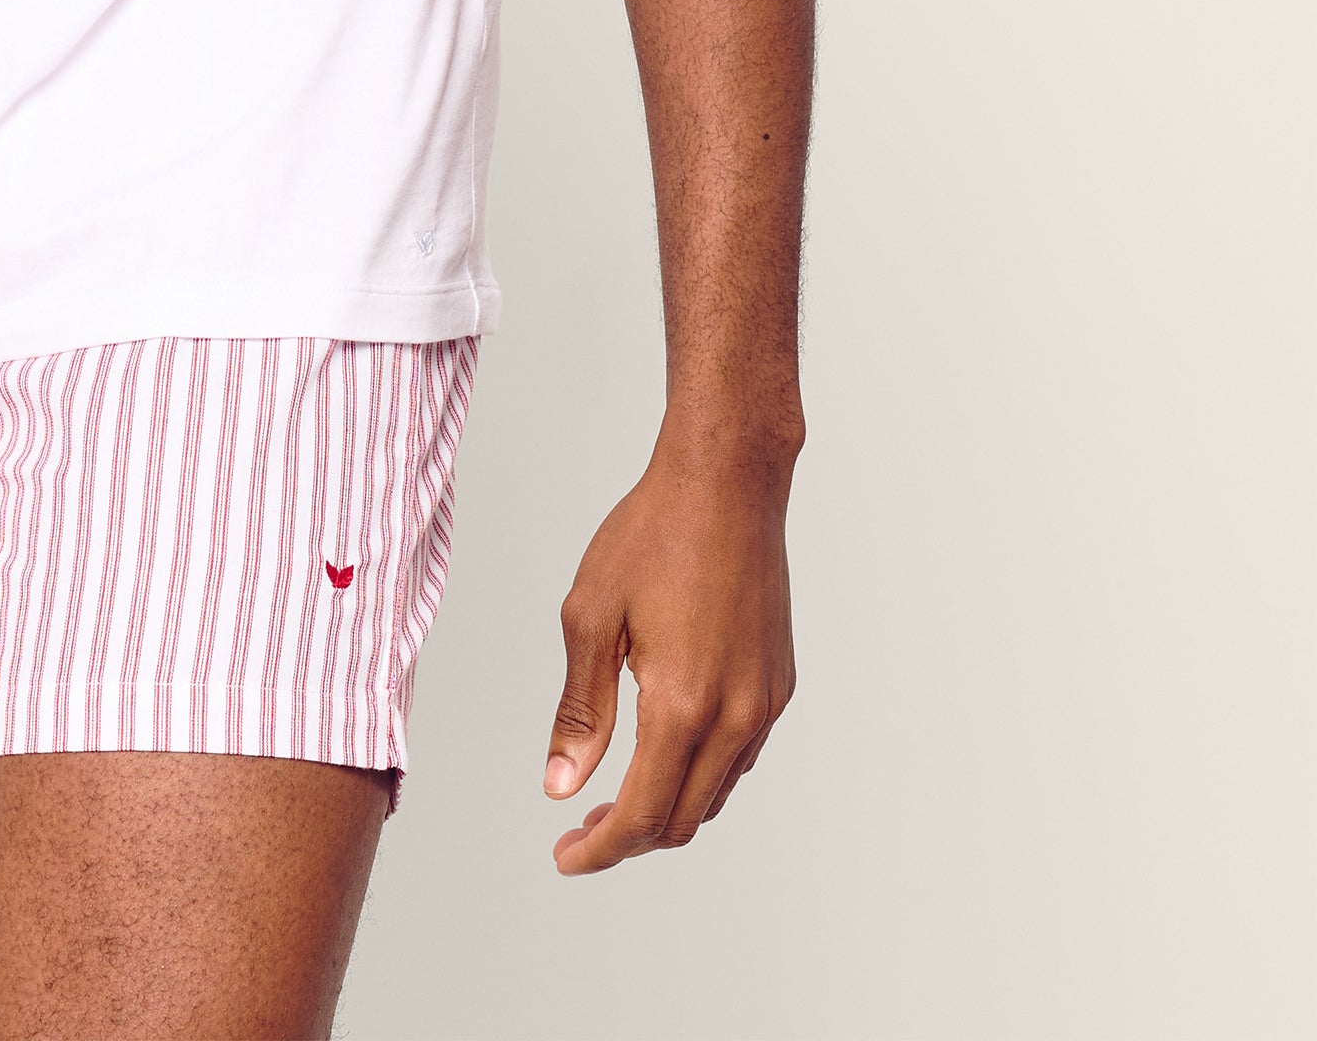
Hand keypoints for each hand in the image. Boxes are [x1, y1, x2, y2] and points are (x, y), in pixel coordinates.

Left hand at [543, 430, 797, 873]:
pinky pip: (739, 758)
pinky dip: (699, 775)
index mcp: (682, 705)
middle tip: (579, 830)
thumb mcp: (591, 616)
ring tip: (615, 796)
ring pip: (715, 794)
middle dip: (629, 839)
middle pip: (682, 820)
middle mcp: (735, 717)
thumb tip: (561, 786)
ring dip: (667, 809)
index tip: (563, 858)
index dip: (600, 850)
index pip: (642, 815)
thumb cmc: (652, 535)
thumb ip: (581, 710)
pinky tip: (663, 751)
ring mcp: (765, 704)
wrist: (727, 483)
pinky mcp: (779, 685)